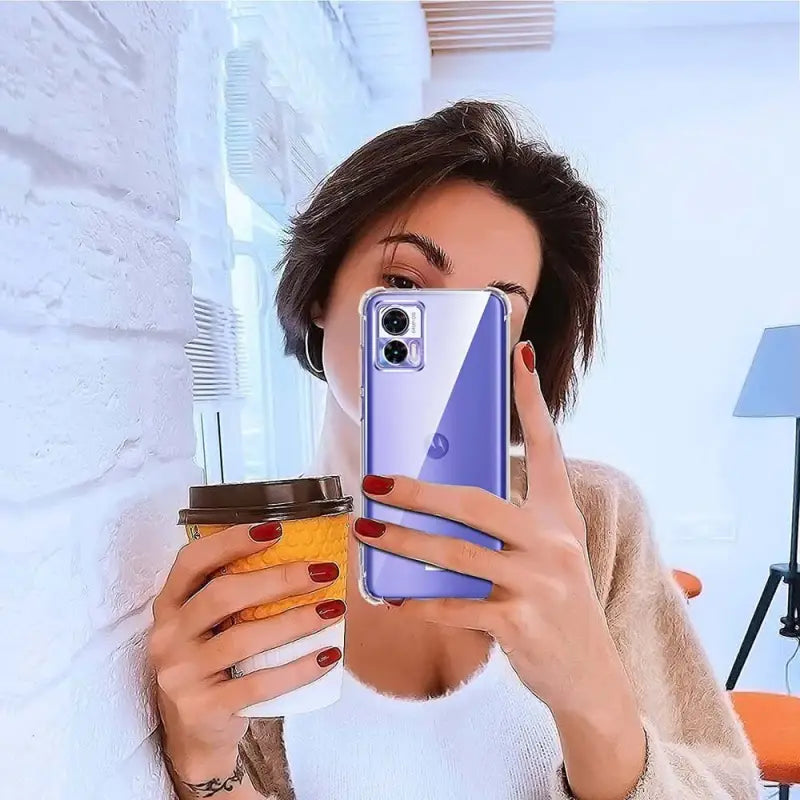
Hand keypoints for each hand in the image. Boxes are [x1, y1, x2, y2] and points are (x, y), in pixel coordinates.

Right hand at [148, 523, 344, 779]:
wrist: (195, 735)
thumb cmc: (214, 663)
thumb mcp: (208, 625)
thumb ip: (235, 594)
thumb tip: (301, 555)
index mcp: (170, 604)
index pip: (192, 560)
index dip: (232, 540)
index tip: (277, 529)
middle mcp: (168, 635)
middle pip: (223, 595)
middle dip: (279, 579)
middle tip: (324, 572)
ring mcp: (181, 674)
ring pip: (243, 639)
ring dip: (296, 622)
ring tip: (334, 610)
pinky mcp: (203, 709)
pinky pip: (259, 685)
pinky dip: (298, 669)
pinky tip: (328, 655)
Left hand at [354, 341, 645, 798]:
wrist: (590, 677)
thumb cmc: (556, 605)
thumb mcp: (546, 556)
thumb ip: (506, 526)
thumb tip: (441, 500)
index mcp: (560, 515)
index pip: (546, 445)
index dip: (530, 400)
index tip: (515, 356)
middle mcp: (554, 541)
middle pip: (477, 501)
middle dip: (419, 491)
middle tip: (375, 482)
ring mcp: (540, 582)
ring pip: (457, 552)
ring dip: (403, 543)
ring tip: (367, 532)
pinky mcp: (522, 623)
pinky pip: (457, 606)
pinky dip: (420, 602)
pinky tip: (393, 597)